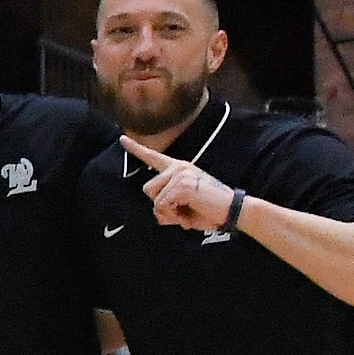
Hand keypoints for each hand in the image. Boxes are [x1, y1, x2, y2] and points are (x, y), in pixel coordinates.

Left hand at [118, 133, 235, 232]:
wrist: (232, 210)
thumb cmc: (208, 210)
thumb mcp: (183, 205)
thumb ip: (167, 203)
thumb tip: (158, 210)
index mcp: (178, 169)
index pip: (153, 157)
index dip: (136, 148)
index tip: (122, 139)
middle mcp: (178, 167)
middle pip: (148, 189)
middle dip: (160, 206)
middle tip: (182, 211)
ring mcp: (180, 174)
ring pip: (154, 199)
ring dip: (168, 212)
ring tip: (187, 211)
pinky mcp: (182, 185)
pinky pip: (163, 206)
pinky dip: (174, 215)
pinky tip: (189, 212)